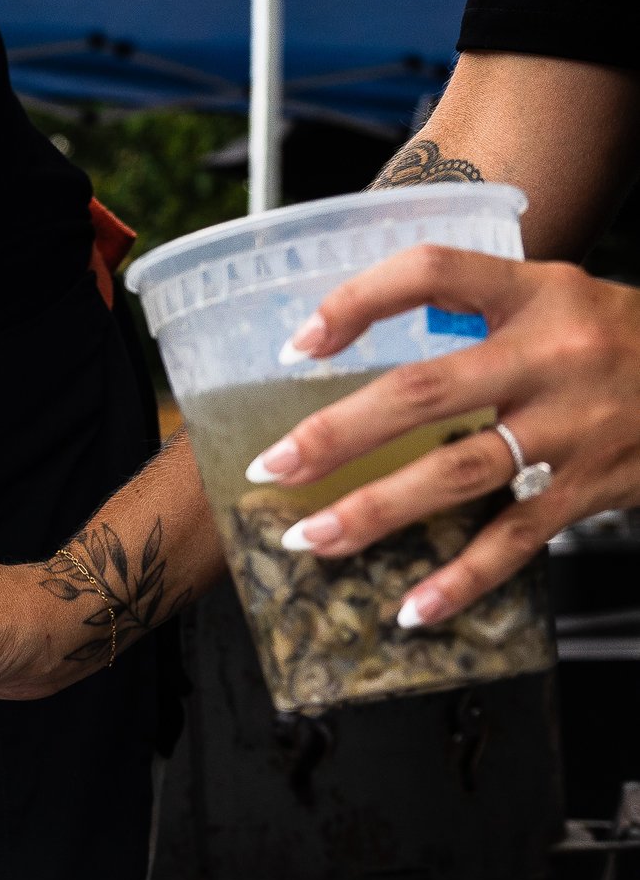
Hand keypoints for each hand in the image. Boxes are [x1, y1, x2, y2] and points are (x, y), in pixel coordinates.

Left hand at [245, 246, 639, 627]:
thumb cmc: (617, 339)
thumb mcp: (552, 296)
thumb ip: (471, 307)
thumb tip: (350, 337)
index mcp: (535, 293)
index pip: (431, 272)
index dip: (356, 302)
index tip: (296, 345)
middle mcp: (553, 356)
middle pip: (424, 393)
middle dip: (338, 434)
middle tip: (274, 466)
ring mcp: (575, 427)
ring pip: (458, 472)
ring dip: (377, 511)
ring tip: (314, 536)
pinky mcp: (594, 487)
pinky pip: (517, 539)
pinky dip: (462, 579)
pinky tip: (413, 606)